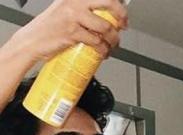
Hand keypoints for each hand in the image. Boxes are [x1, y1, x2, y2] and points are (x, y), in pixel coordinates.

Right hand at [12, 0, 126, 61]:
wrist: (32, 41)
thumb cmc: (50, 28)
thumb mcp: (66, 11)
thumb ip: (83, 10)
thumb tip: (106, 16)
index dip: (118, 5)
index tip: (122, 16)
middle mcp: (74, 2)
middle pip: (109, 3)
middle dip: (121, 17)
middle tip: (123, 27)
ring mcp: (73, 16)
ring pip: (106, 27)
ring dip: (114, 39)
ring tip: (112, 45)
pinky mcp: (73, 32)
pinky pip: (97, 42)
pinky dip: (104, 50)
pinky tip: (103, 52)